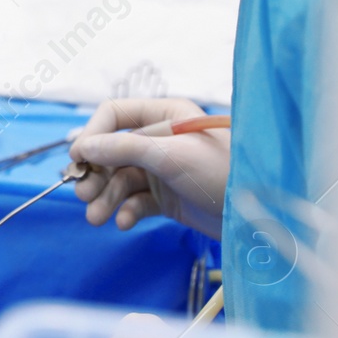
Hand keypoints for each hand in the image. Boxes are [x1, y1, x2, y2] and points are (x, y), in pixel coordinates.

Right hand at [69, 97, 229, 237]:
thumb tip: (79, 149)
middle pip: (111, 152)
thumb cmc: (222, 172)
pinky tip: (124, 223)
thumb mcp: (170, 156)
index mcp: (165, 116)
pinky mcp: (167, 198)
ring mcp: (163, 170)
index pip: (114, 115)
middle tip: (84, 196)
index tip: (76, 160)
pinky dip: (126, 212)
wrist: (260, 217)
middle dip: (96, 175)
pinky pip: (135, 201)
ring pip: (120, 180)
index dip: (92, 135)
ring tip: (97, 218)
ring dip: (105, 198)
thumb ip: (123, 149)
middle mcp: (161, 140)